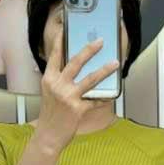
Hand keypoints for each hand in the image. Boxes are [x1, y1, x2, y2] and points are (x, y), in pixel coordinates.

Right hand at [34, 21, 118, 150]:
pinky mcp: (78, 109)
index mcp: (49, 79)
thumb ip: (59, 80)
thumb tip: (76, 68)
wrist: (48, 136)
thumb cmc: (50, 114)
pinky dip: (103, 97)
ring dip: (104, 70)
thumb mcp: (50, 93)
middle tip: (100, 41)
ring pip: (90, 79)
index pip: (55, 55)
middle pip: (75, 62)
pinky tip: (111, 94)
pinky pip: (95, 100)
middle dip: (89, 50)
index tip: (66, 28)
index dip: (60, 40)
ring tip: (115, 63)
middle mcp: (57, 85)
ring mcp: (68, 97)